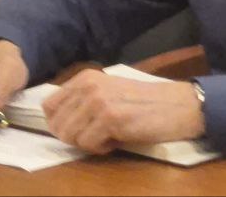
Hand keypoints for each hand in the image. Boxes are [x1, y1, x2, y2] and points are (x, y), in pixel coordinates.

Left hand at [42, 71, 204, 153]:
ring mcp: (98, 101)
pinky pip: (88, 144)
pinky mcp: (110, 118)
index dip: (59, 123)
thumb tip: (56, 122)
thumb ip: (83, 100)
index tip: (80, 128)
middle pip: (57, 125)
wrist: (177, 106)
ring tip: (109, 135)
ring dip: (88, 143)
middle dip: (74, 136)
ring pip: (69, 137)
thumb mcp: (109, 91)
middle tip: (98, 134)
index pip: (49, 106)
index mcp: (86, 77)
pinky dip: (101, 148)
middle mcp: (89, 86)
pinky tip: (118, 139)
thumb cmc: (144, 102)